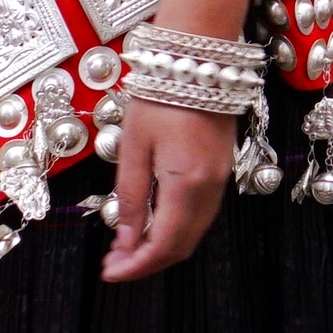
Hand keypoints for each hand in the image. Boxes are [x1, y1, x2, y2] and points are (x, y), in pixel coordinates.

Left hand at [102, 96, 232, 280]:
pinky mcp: (222, 169)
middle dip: (148, 261)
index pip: (164, 244)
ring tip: (127, 246)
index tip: (110, 273)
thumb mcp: (134, 147)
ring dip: (163, 246)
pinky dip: (177, 228)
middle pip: (183, 245)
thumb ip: (132, 198)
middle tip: (115, 263)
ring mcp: (221, 179)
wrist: (198, 59)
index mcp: (187, 183)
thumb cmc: (161, 95)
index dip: (137, 265)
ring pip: (194, 232)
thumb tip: (126, 240)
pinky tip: (153, 222)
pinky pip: (201, 213)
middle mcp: (211, 187)